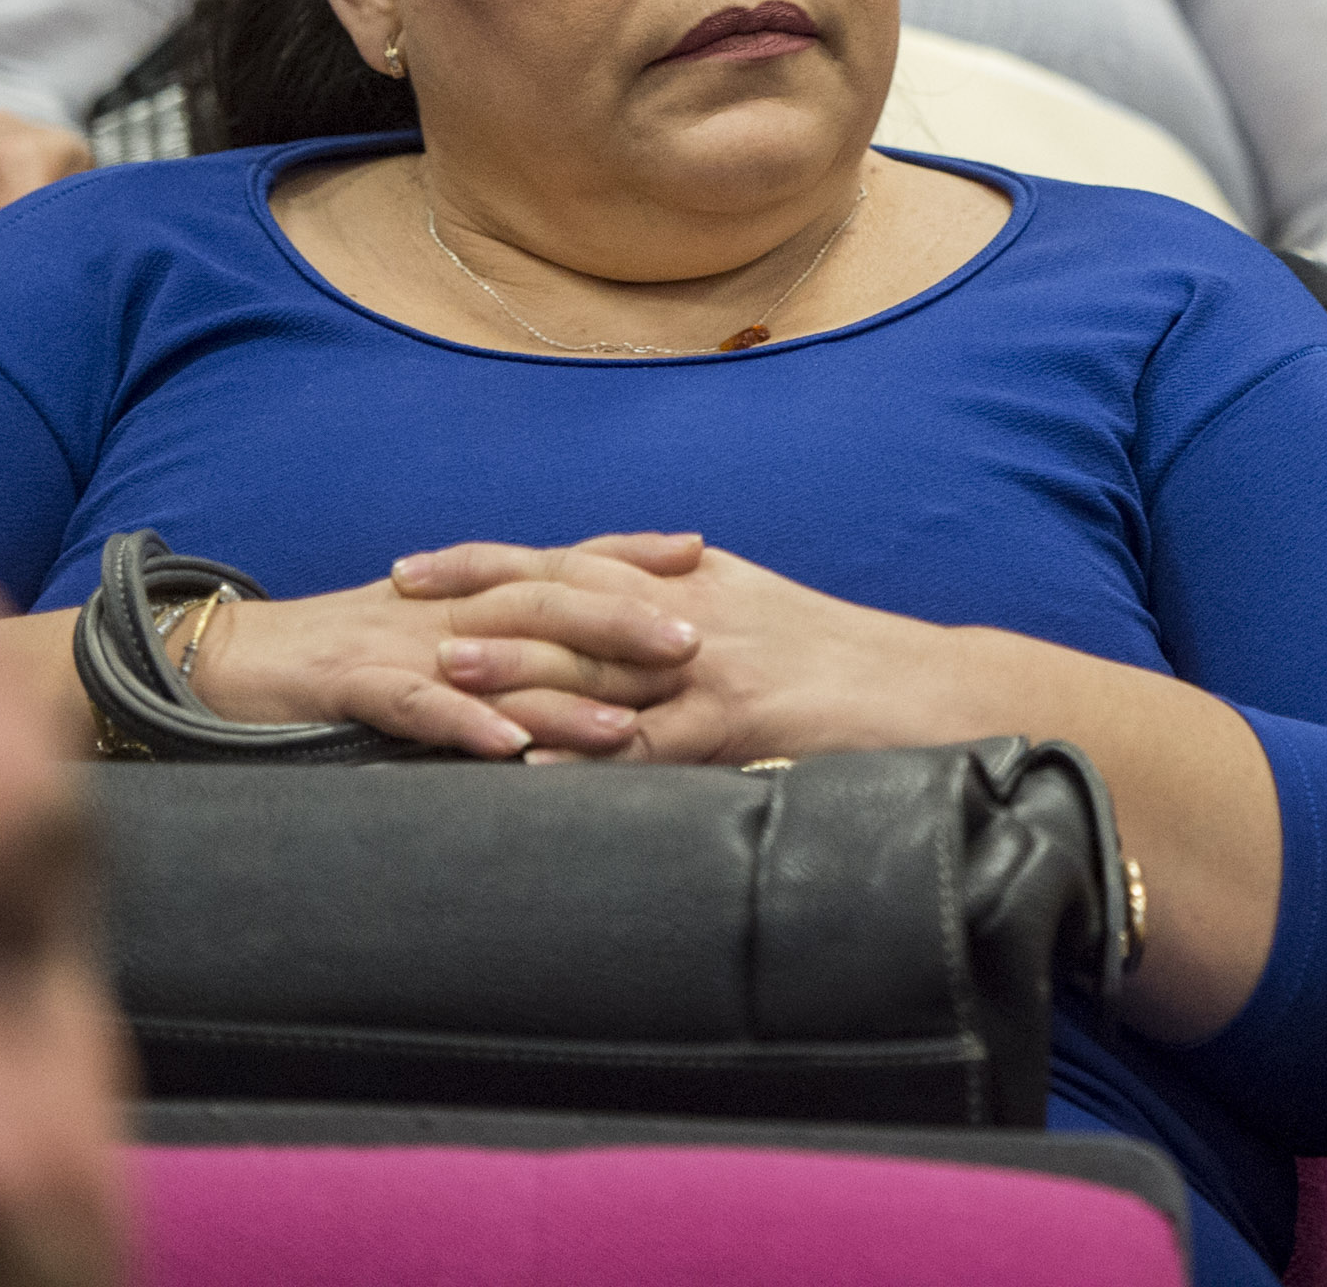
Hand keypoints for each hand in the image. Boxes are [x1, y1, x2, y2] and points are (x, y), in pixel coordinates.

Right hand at [182, 540, 706, 759]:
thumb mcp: (433, 636)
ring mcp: (402, 644)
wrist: (231, 660)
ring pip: (497, 662)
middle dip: (626, 622)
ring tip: (630, 723)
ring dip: (564, 694)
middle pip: (548, 605)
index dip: (632, 555)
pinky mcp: (352, 684)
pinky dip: (463, 724)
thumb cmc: (342, 656)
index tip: (704, 555)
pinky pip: (415, 705)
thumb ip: (504, 640)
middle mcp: (448, 608)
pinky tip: (507, 748)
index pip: (565, 561)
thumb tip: (586, 661)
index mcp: (471, 591)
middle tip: (696, 645)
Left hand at [398, 534, 948, 766]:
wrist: (930, 687)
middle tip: (397, 597)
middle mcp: (693, 610)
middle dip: (478, 592)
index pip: (572, 559)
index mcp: (693, 581)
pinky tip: (533, 768)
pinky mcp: (735, 722)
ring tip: (445, 668)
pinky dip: (587, 755)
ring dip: (519, 662)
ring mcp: (712, 665)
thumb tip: (619, 616)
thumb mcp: (760, 613)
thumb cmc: (847, 662)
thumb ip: (686, 607)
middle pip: (568, 590)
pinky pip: (648, 743)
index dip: (489, 561)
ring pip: (599, 659)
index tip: (417, 567)